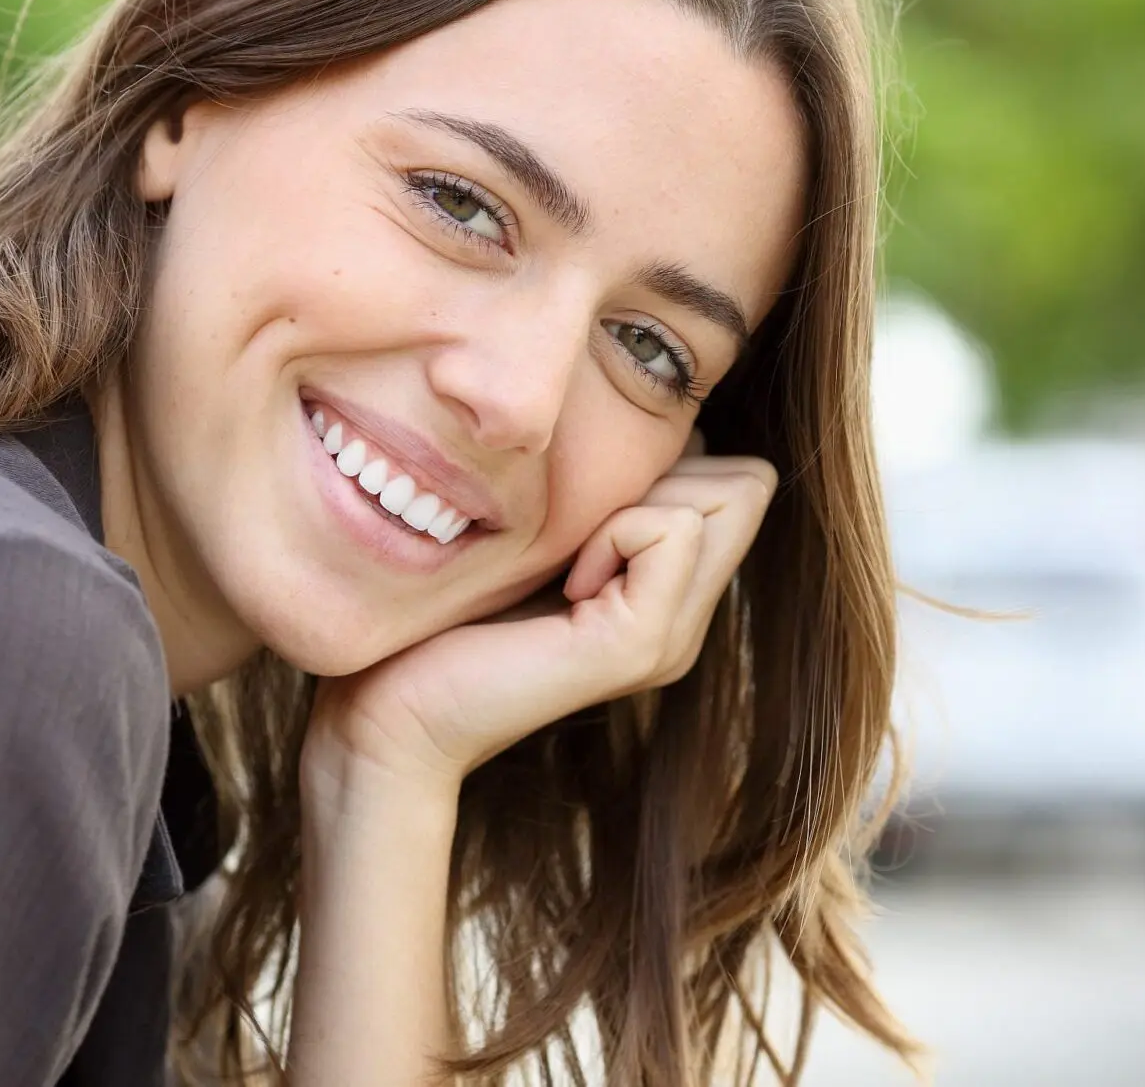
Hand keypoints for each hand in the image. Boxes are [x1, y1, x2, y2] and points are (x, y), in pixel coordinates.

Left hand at [303, 445, 777, 796]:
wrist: (395, 712)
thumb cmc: (442, 615)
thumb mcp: (543, 535)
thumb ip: (603, 498)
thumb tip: (653, 431)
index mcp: (667, 594)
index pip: (744, 479)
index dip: (674, 466)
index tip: (588, 516)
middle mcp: (685, 619)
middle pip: (749, 483)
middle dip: (666, 475)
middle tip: (581, 535)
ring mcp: (672, 637)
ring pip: (728, 496)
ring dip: (638, 501)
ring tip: (570, 560)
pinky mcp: (641, 644)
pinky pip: (673, 529)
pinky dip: (615, 531)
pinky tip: (564, 583)